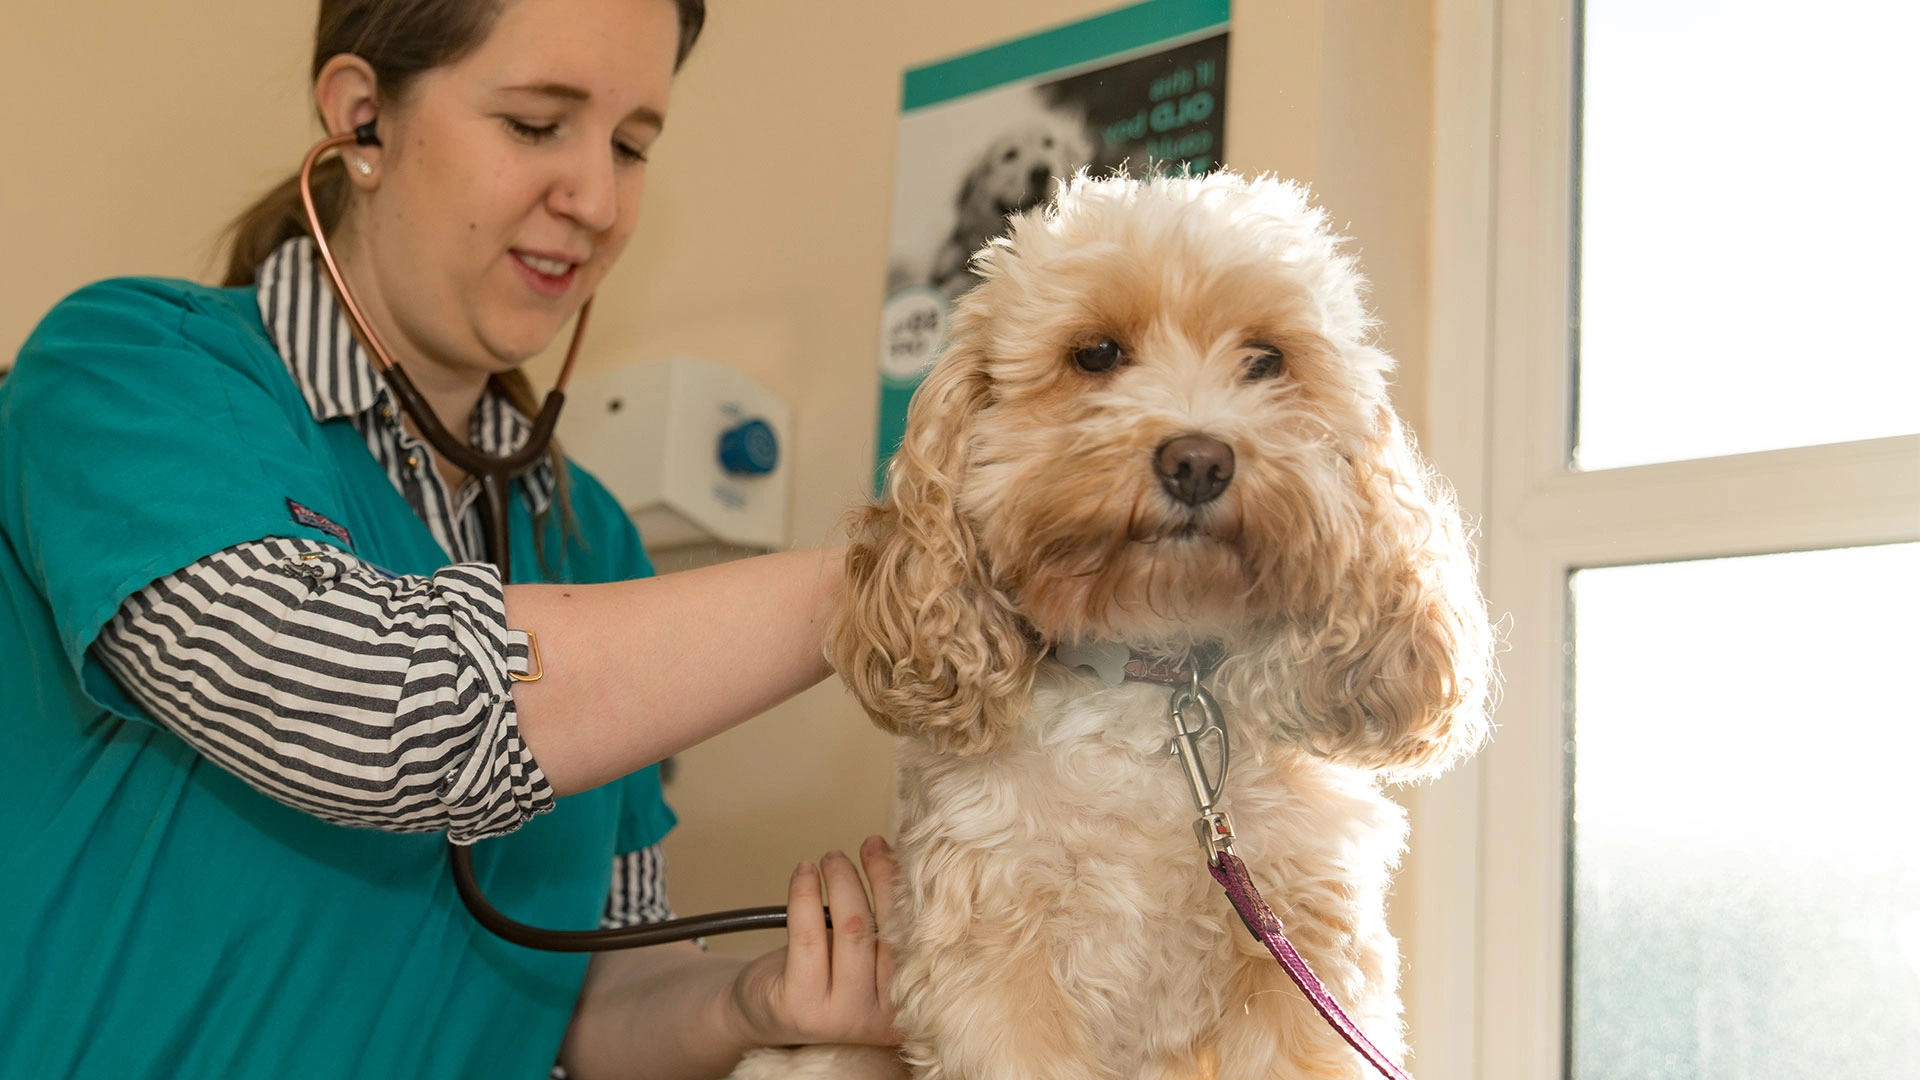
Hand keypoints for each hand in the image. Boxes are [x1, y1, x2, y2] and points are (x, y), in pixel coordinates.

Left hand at [727, 835, 900, 1048]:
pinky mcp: (800, 1007)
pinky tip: (804, 872)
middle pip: (890, 931)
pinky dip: (806, 895)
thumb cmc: (822, 974)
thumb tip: (894, 855)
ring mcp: (841, 1017)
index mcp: (911, 1007)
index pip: (919, 938)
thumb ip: (885, 921)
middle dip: (880, 876)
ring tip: (833, 858)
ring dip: (843, 881)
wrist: (764, 1015)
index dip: (906, 888)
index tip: (895, 852)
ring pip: (853, 929)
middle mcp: (882, 1021)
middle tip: (867, 846)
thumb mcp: (865, 955)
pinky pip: (808, 936)